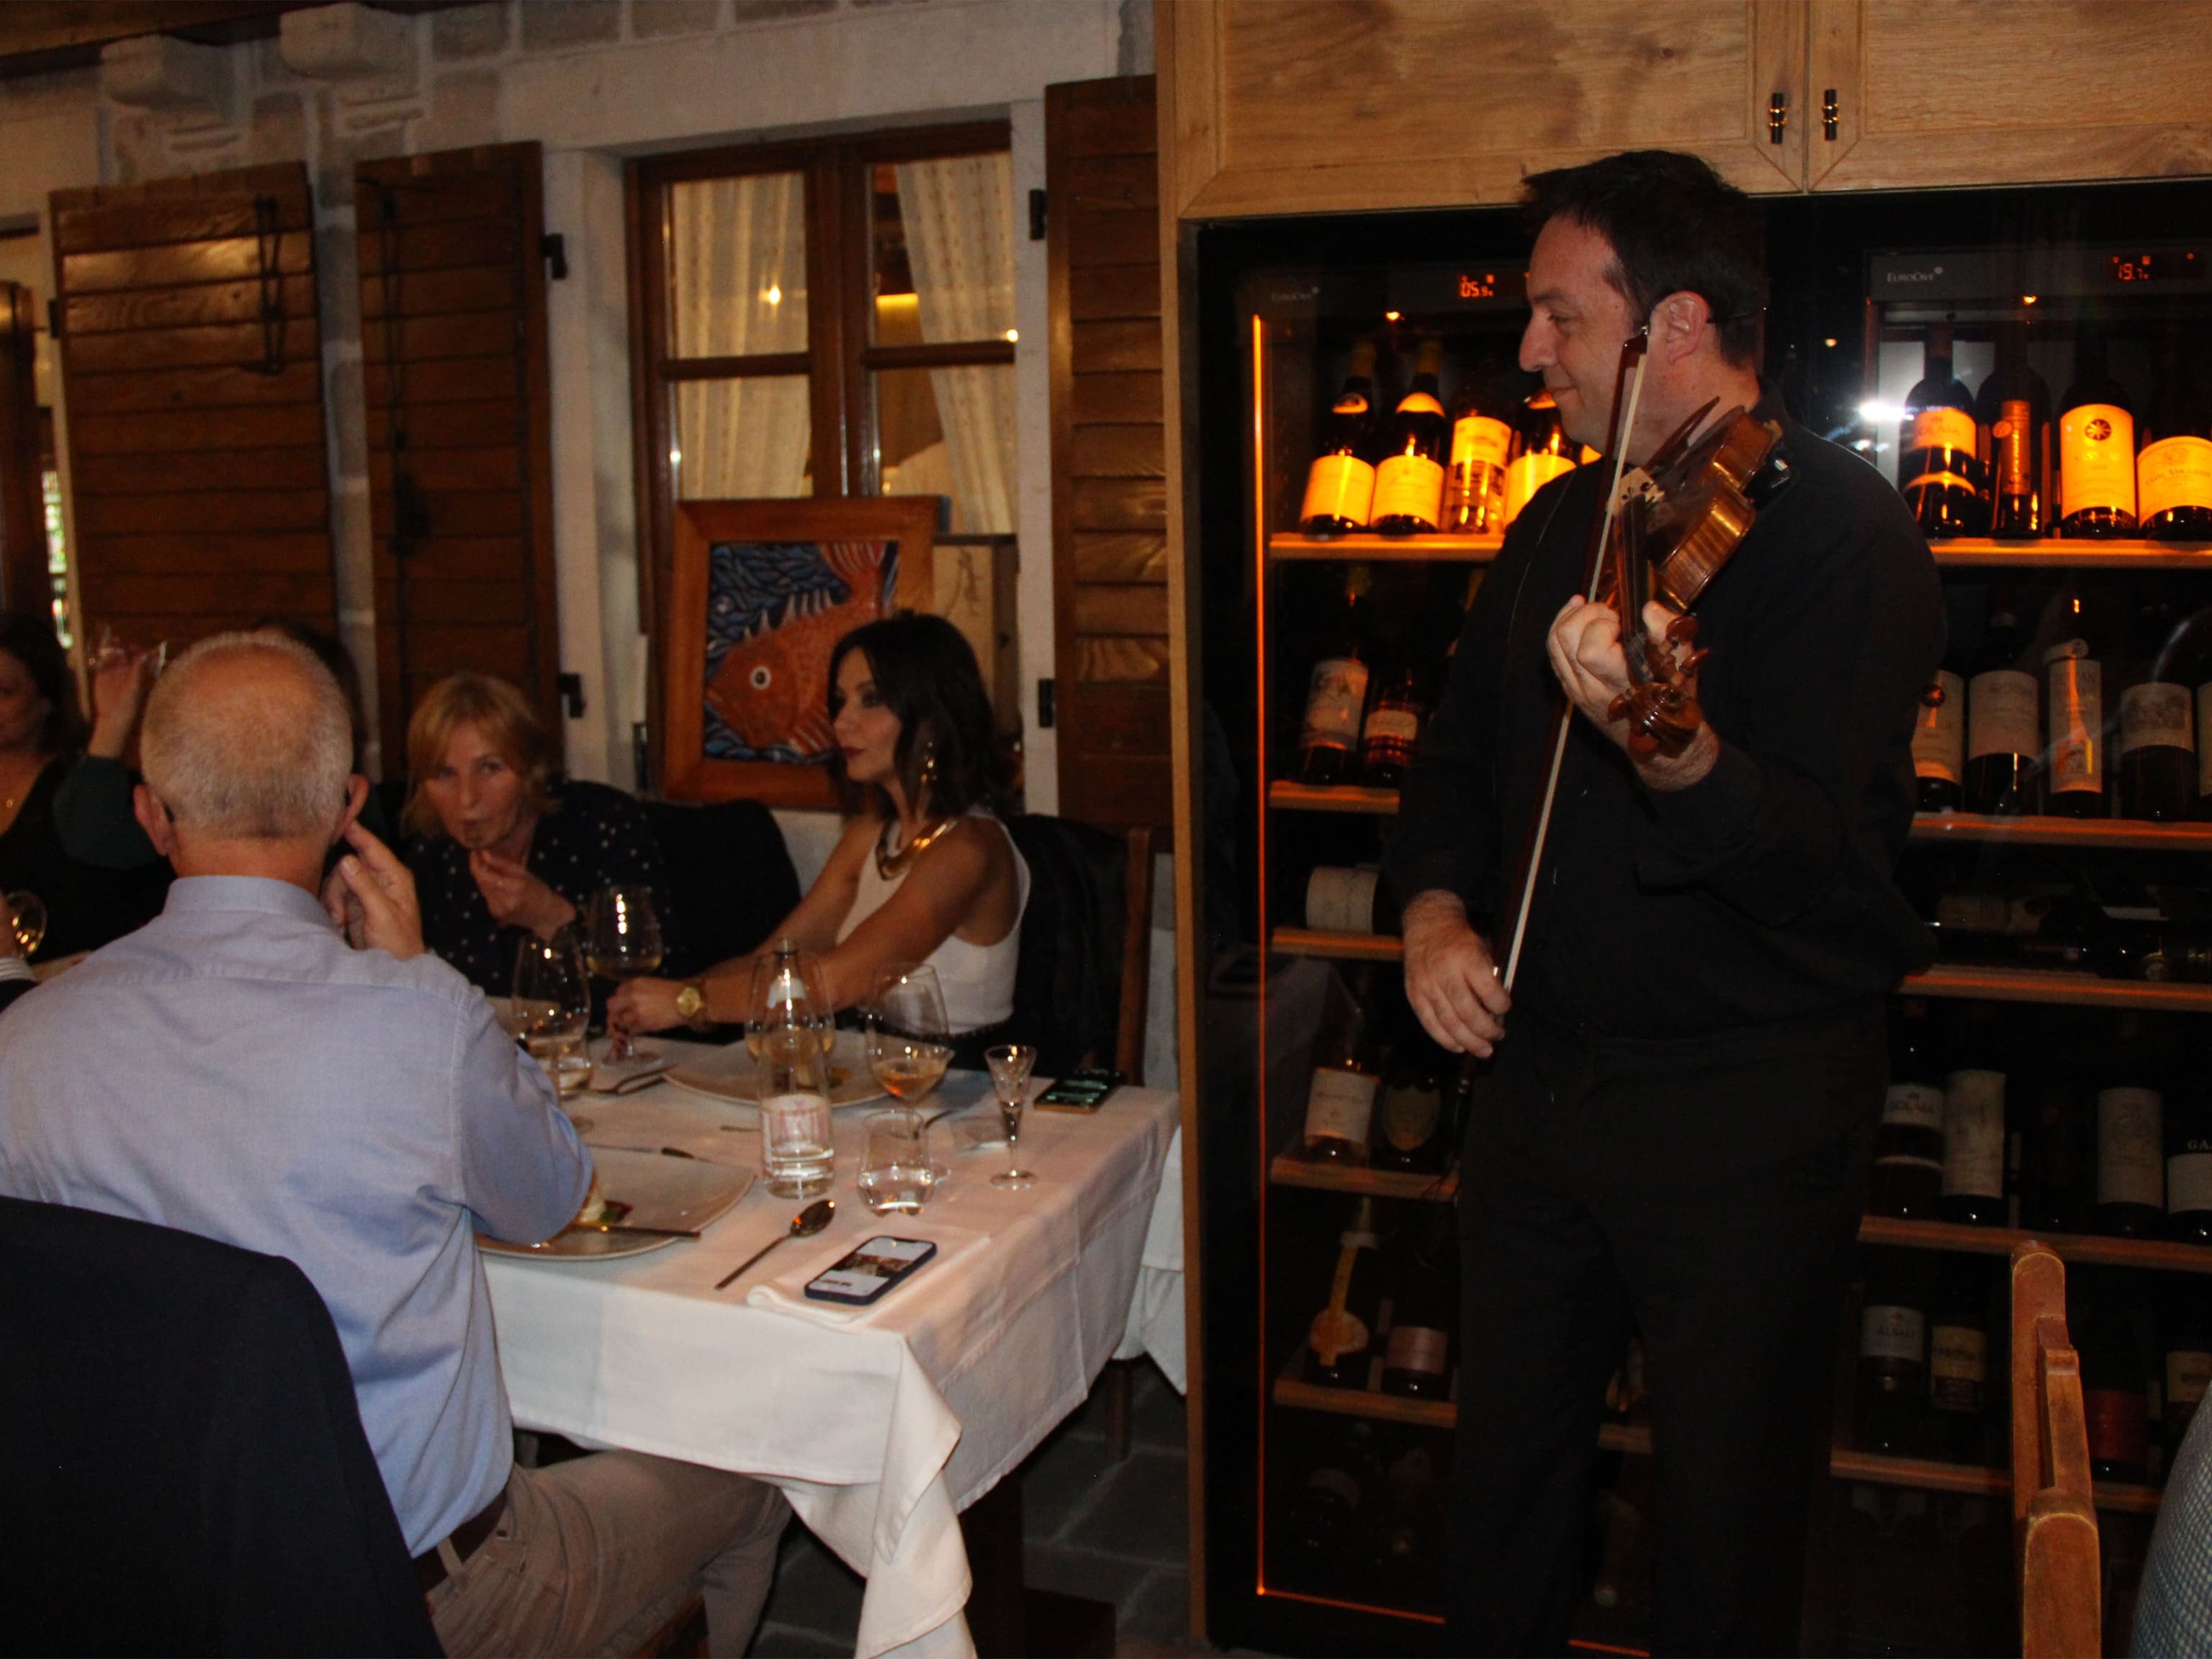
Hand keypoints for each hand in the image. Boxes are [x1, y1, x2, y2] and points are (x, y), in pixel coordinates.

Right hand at [88, 644, 158, 759]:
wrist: (113, 716)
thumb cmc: (130, 705)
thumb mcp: (135, 687)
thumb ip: (138, 672)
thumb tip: (143, 656)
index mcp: (138, 672)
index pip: (139, 655)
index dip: (136, 649)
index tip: (131, 647)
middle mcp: (127, 670)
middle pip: (126, 652)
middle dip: (122, 645)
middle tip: (118, 641)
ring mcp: (114, 671)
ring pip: (113, 655)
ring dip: (111, 648)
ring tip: (109, 643)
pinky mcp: (102, 674)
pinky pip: (101, 661)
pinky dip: (100, 655)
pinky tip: (99, 650)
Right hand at [322, 822, 424, 959]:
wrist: (394, 968)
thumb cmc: (398, 943)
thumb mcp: (382, 914)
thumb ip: (365, 886)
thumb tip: (347, 860)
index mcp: (396, 877)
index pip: (374, 849)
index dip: (358, 833)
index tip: (342, 819)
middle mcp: (381, 879)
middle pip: (349, 865)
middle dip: (338, 886)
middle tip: (339, 912)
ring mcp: (366, 891)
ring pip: (338, 880)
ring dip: (334, 901)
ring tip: (340, 922)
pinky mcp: (354, 904)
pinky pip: (334, 895)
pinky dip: (332, 908)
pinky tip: (338, 923)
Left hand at [468, 848, 576, 936]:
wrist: (547, 915)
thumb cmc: (539, 891)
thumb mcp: (525, 873)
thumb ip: (503, 864)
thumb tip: (483, 853)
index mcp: (513, 887)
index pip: (483, 875)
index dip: (475, 863)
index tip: (474, 851)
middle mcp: (503, 901)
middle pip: (480, 882)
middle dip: (478, 869)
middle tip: (480, 856)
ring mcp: (498, 910)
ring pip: (482, 889)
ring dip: (483, 879)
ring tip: (490, 869)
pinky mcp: (496, 914)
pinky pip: (487, 897)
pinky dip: (489, 889)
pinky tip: (497, 884)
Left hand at [606, 976, 682, 1036]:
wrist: (685, 1001)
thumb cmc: (673, 991)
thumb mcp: (652, 984)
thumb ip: (637, 990)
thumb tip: (628, 1000)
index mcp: (634, 984)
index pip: (617, 992)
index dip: (620, 999)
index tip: (623, 1005)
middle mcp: (631, 996)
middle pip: (612, 1006)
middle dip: (614, 1012)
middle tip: (620, 1017)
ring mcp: (635, 1011)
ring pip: (620, 1020)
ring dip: (624, 1023)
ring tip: (630, 1026)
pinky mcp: (642, 1023)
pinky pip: (632, 1029)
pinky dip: (634, 1031)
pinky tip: (639, 1030)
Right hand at [1400, 890, 1509, 1056]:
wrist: (1426, 924)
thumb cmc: (1460, 939)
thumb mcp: (1482, 948)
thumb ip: (1489, 977)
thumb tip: (1497, 1012)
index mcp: (1466, 957)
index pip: (1488, 991)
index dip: (1501, 1006)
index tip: (1505, 1009)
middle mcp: (1444, 972)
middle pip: (1468, 1013)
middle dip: (1487, 1031)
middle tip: (1498, 1036)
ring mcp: (1426, 985)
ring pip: (1449, 1023)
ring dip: (1469, 1042)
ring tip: (1484, 1050)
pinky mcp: (1414, 994)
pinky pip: (1429, 1023)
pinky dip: (1445, 1039)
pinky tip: (1459, 1047)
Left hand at [1545, 597, 1718, 791]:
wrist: (1660, 742)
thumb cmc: (1673, 701)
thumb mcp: (1682, 665)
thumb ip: (1668, 633)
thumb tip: (1648, 609)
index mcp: (1620, 683)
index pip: (1591, 648)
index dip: (1602, 625)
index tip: (1622, 623)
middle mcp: (1593, 689)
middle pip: (1565, 639)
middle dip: (1584, 614)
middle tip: (1607, 614)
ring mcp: (1578, 691)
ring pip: (1554, 645)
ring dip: (1567, 618)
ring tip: (1585, 606)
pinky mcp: (1572, 691)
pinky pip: (1554, 656)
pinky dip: (1561, 633)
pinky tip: (1575, 619)